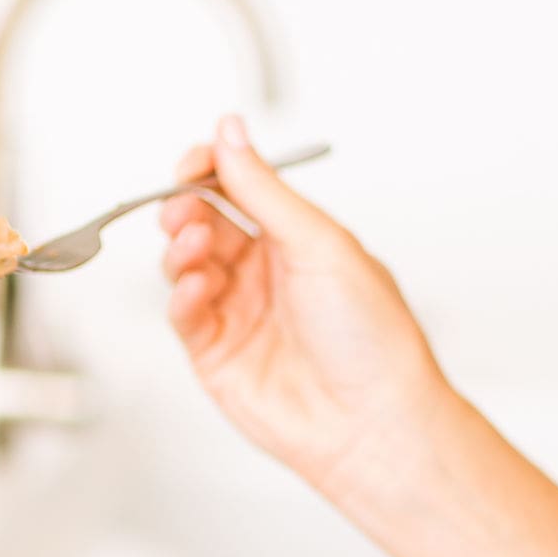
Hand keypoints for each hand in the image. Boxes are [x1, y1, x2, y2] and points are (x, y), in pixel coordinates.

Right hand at [159, 115, 447, 493]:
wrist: (375, 423)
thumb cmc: (373, 339)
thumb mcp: (319, 242)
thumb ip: (263, 189)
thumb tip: (230, 133)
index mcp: (299, 240)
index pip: (239, 189)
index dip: (211, 171)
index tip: (193, 163)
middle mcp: (267, 274)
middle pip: (205, 222)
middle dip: (186, 207)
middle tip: (184, 205)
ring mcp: (240, 314)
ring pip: (186, 266)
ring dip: (183, 247)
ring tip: (195, 244)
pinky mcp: (218, 356)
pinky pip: (185, 315)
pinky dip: (182, 294)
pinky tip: (195, 287)